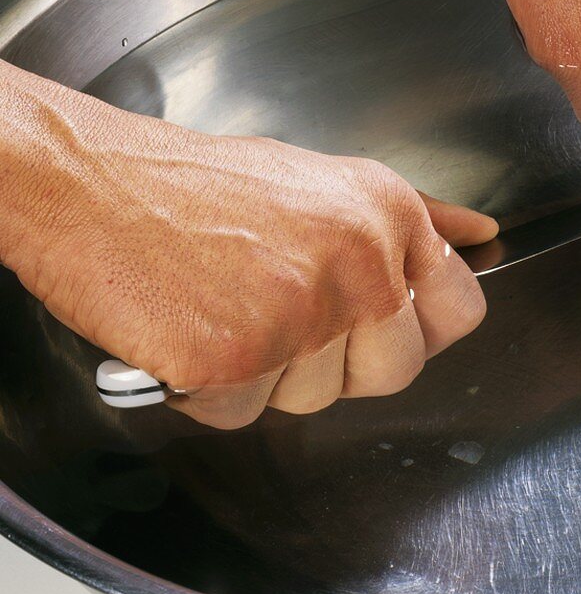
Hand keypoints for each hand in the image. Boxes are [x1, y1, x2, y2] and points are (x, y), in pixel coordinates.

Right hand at [0, 61, 496, 428]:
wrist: (88, 180)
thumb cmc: (195, 183)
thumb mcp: (324, 179)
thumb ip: (413, 216)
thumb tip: (480, 234)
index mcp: (384, 214)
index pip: (460, 309)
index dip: (424, 328)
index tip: (386, 324)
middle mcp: (357, 262)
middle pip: (393, 370)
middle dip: (339, 362)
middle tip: (280, 312)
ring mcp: (298, 314)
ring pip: (314, 399)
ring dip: (267, 373)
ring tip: (223, 305)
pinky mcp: (235, 359)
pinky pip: (244, 413)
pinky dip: (210, 390)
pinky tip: (189, 330)